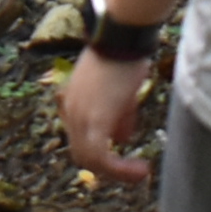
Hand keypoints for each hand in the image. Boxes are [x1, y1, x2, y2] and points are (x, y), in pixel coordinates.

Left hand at [59, 48, 154, 184]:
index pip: (79, 139)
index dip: (100, 152)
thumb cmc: (124, 57)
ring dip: (116, 171)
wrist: (120, 38)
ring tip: (140, 173)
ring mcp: (78, 116)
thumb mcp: (120, 92)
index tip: (124, 155)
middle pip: (81, 154)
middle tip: (132, 170)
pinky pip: (101, 157)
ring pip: (89, 159)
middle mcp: (70, 111)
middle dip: (108, 166)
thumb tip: (122, 139)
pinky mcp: (93, 120)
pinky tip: (140, 170)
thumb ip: (118, 116)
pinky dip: (119, 169)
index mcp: (72, 103)